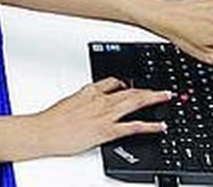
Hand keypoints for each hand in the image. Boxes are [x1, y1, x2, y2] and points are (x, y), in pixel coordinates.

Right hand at [27, 78, 170, 157]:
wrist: (46, 131)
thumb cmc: (53, 119)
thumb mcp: (69, 101)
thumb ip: (83, 99)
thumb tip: (88, 100)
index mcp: (90, 91)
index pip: (113, 82)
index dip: (127, 84)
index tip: (135, 85)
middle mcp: (101, 100)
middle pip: (130, 91)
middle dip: (148, 90)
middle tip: (162, 90)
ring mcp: (105, 115)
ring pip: (135, 103)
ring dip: (153, 99)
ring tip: (166, 98)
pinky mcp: (107, 130)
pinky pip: (134, 127)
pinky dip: (150, 126)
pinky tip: (160, 126)